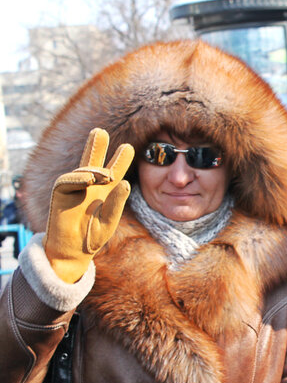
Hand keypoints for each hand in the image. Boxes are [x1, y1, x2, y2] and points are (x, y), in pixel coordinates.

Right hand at [43, 128, 133, 282]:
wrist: (74, 251)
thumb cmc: (93, 236)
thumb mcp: (109, 220)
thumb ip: (116, 203)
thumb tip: (123, 182)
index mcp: (106, 190)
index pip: (114, 171)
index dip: (120, 159)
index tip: (129, 147)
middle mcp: (90, 185)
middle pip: (93, 161)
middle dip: (96, 145)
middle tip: (100, 131)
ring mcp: (74, 188)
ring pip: (82, 170)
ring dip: (94, 169)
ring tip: (106, 175)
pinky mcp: (60, 194)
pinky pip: (66, 181)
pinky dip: (78, 178)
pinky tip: (89, 179)